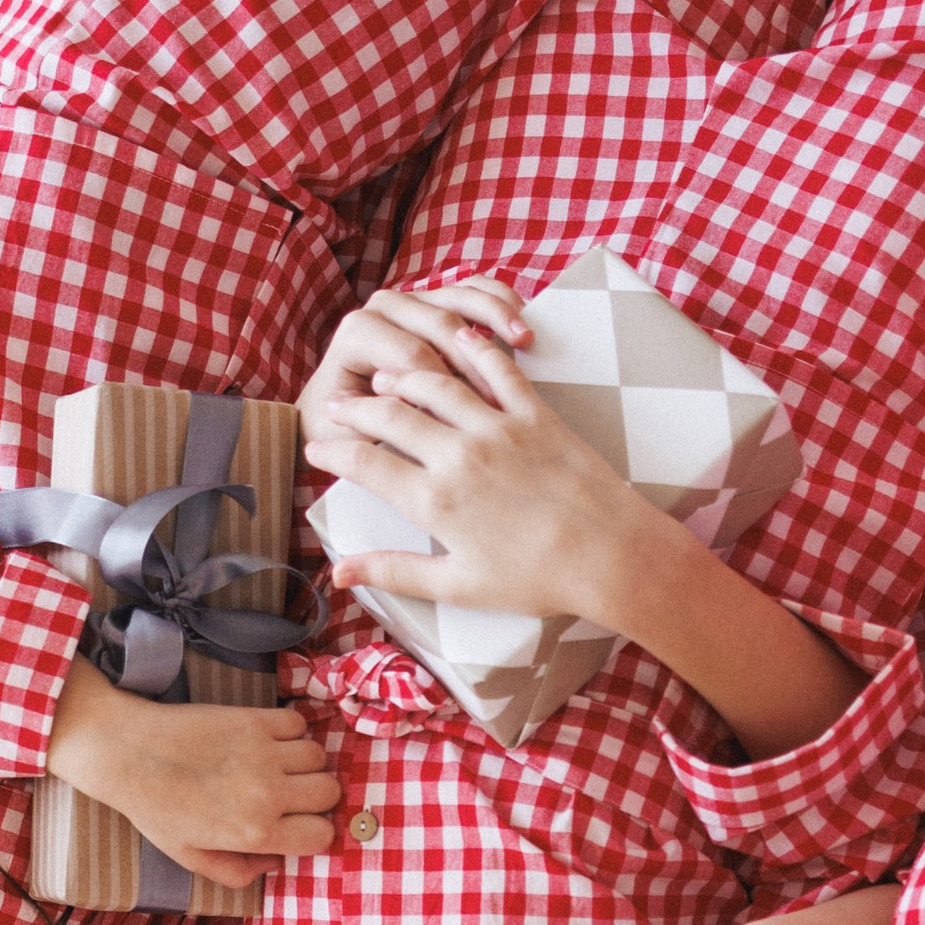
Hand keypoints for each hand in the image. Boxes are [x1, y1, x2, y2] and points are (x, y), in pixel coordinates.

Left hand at [45, 657, 339, 888]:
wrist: (127, 753)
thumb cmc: (155, 809)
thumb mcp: (191, 857)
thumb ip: (237, 872)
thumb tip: (275, 864)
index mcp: (255, 832)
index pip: (322, 835)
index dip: (314, 832)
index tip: (298, 825)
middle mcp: (267, 793)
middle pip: (330, 792)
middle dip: (316, 797)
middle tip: (291, 795)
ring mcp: (263, 752)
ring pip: (318, 756)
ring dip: (304, 762)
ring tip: (279, 765)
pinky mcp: (253, 720)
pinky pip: (298, 723)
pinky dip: (290, 731)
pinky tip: (269, 740)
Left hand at [300, 274, 531, 466]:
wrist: (349, 406)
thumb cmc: (354, 426)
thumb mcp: (357, 432)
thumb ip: (377, 424)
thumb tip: (412, 424)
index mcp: (358, 331)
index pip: (411, 354)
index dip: (444, 386)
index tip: (472, 419)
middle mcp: (382, 305)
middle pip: (439, 324)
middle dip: (473, 362)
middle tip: (499, 400)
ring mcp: (414, 297)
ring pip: (460, 299)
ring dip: (497, 317)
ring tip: (524, 341)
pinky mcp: (440, 297)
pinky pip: (475, 289)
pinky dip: (500, 302)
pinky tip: (520, 325)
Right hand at [308, 305, 650, 632]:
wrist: (608, 555)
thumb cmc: (536, 580)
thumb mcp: (458, 585)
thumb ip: (395, 572)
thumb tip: (339, 574)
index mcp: (435, 502)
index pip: (365, 465)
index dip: (333, 453)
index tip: (316, 449)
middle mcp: (458, 456)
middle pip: (390, 416)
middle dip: (356, 410)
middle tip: (338, 407)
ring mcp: (497, 428)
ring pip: (434, 384)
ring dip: (402, 377)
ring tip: (383, 379)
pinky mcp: (534, 414)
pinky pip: (495, 370)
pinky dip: (472, 349)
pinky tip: (454, 339)